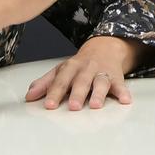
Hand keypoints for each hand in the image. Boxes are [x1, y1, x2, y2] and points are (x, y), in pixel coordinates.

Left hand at [25, 36, 142, 109]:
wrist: (105, 47)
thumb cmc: (80, 64)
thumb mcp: (62, 70)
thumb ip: (45, 83)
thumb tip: (29, 97)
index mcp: (70, 67)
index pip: (60, 80)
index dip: (54, 92)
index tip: (49, 105)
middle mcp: (86, 68)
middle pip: (81, 81)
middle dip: (77, 93)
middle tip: (73, 106)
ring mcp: (101, 72)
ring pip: (100, 82)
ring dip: (98, 93)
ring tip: (95, 105)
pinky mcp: (116, 77)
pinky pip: (120, 84)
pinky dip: (123, 92)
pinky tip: (125, 100)